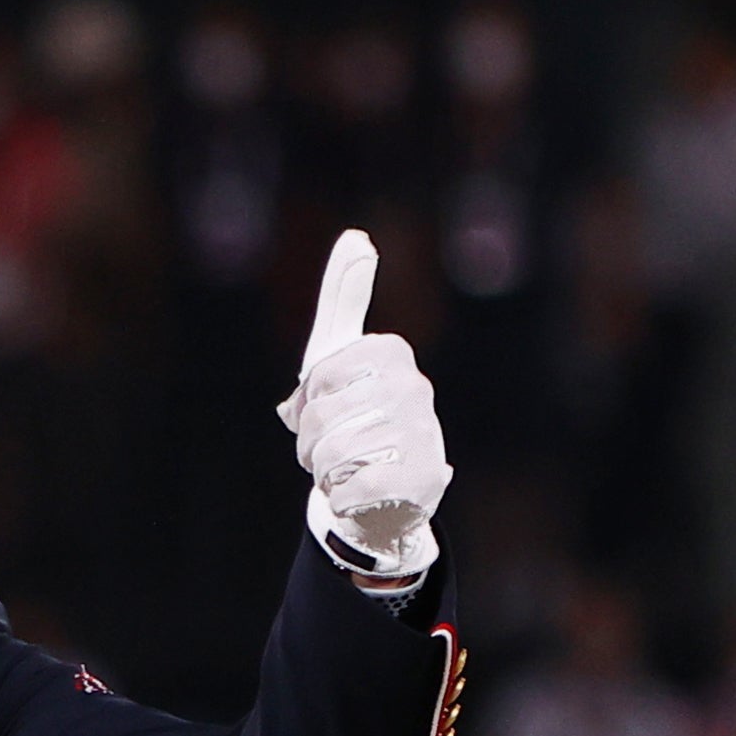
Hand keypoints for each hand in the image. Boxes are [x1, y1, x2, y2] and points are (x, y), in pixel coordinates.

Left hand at [275, 230, 450, 580]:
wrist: (387, 492)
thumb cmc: (355, 416)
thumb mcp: (339, 355)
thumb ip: (342, 297)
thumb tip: (357, 237)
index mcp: (392, 354)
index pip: (320, 377)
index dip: (310, 401)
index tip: (326, 406)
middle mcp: (415, 388)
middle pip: (323, 419)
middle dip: (312, 443)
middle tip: (332, 448)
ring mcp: (425, 434)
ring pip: (335, 456)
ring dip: (326, 472)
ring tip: (347, 470)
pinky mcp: (425, 480)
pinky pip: (354, 488)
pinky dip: (342, 498)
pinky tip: (360, 494)